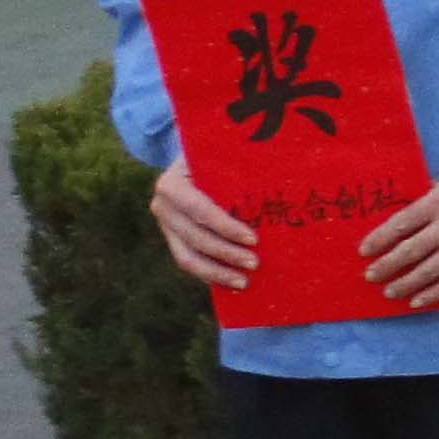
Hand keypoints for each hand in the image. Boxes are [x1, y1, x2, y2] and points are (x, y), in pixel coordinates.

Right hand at [152, 162, 259, 290]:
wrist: (191, 160)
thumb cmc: (215, 156)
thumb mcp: (219, 156)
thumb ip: (237, 169)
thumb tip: (276, 187)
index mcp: (172, 184)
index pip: (201, 210)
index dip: (226, 228)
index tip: (253, 239)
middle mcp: (162, 206)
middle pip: (196, 238)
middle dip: (227, 253)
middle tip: (256, 263)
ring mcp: (165, 225)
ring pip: (187, 257)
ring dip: (217, 272)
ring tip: (244, 281)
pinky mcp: (171, 238)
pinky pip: (187, 260)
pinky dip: (209, 273)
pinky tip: (230, 281)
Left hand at [360, 160, 438, 311]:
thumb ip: (427, 195)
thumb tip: (406, 215)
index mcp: (438, 201)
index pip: (400, 225)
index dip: (379, 240)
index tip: (364, 251)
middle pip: (411, 250)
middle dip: (387, 265)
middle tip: (370, 275)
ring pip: (430, 269)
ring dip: (406, 283)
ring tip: (389, 292)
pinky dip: (434, 292)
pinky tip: (417, 301)